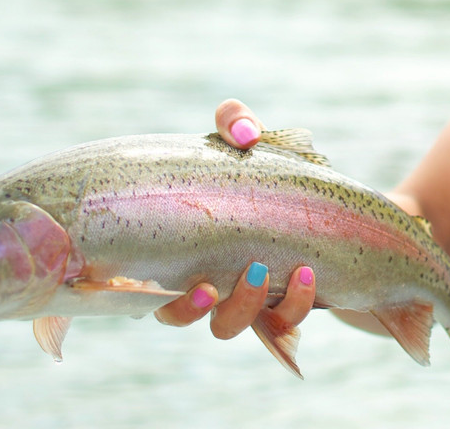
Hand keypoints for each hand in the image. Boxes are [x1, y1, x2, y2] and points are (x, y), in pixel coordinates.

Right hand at [154, 100, 317, 342]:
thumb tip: (245, 136)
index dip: (131, 289)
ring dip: (243, 308)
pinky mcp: (281, 304)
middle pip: (175, 315)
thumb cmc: (260, 166)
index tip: (154, 278)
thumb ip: (236, 123)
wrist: (318, 198)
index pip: (138, 279)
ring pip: (226, 326)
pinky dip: (293, 304)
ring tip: (260, 272)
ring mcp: (241, 295)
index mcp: (176, 244)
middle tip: (210, 287)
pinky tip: (306, 276)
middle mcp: (201, 279)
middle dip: (188, 309)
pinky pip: (282, 321)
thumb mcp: (245, 139)